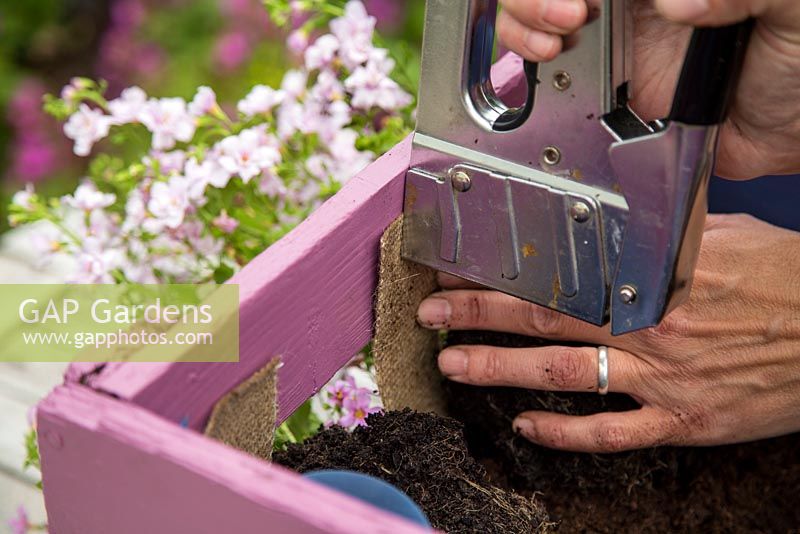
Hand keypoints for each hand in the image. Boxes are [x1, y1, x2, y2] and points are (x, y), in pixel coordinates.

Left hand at [417, 214, 799, 452]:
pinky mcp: (683, 420)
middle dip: (476, 314)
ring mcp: (663, 377)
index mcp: (653, 276)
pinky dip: (564, 434)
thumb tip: (610, 226)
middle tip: (430, 314)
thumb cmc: (783, 279)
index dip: (502, 270)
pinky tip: (526, 427)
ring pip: (563, 374)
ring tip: (455, 367)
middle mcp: (649, 326)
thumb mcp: (717, 237)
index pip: (558, 269)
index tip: (460, 268)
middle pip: (544, 316)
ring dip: (500, 371)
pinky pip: (610, 434)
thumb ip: (655, 238)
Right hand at [496, 0, 799, 178]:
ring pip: (533, 14)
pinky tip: (548, 59)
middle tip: (569, 14)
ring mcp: (609, 42)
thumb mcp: (790, 6)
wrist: (791, 130)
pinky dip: (525, 59)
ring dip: (524, 18)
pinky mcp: (598, 89)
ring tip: (553, 39)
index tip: (583, 0)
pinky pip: (545, 70)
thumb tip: (677, 4)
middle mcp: (629, 4)